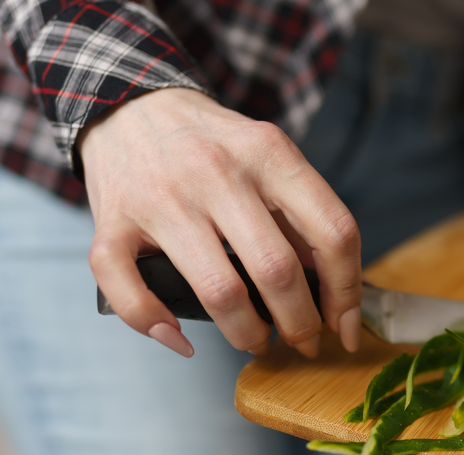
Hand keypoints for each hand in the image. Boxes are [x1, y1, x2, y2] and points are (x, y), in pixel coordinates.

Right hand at [79, 87, 362, 357]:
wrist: (128, 105)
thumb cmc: (212, 146)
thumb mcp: (268, 159)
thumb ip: (303, 217)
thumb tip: (351, 294)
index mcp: (268, 154)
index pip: (333, 232)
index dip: (347, 292)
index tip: (345, 326)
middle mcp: (217, 173)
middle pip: (277, 270)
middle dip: (300, 324)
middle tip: (302, 341)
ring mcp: (162, 199)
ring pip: (218, 291)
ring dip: (246, 334)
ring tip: (256, 340)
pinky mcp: (112, 222)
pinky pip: (130, 291)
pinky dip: (155, 325)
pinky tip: (181, 337)